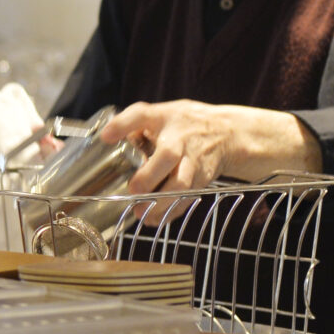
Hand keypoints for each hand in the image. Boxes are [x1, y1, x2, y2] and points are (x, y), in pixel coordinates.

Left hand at [102, 100, 320, 194]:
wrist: (228, 133)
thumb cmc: (184, 123)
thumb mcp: (161, 114)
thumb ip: (134, 125)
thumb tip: (106, 139)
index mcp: (164, 117)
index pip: (141, 115)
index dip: (122, 125)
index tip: (106, 137)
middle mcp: (180, 138)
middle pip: (168, 155)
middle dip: (149, 176)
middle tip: (133, 190)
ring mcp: (194, 159)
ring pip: (181, 183)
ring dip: (161, 201)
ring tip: (141, 213)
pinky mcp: (202, 178)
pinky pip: (188, 197)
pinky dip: (173, 211)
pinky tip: (155, 220)